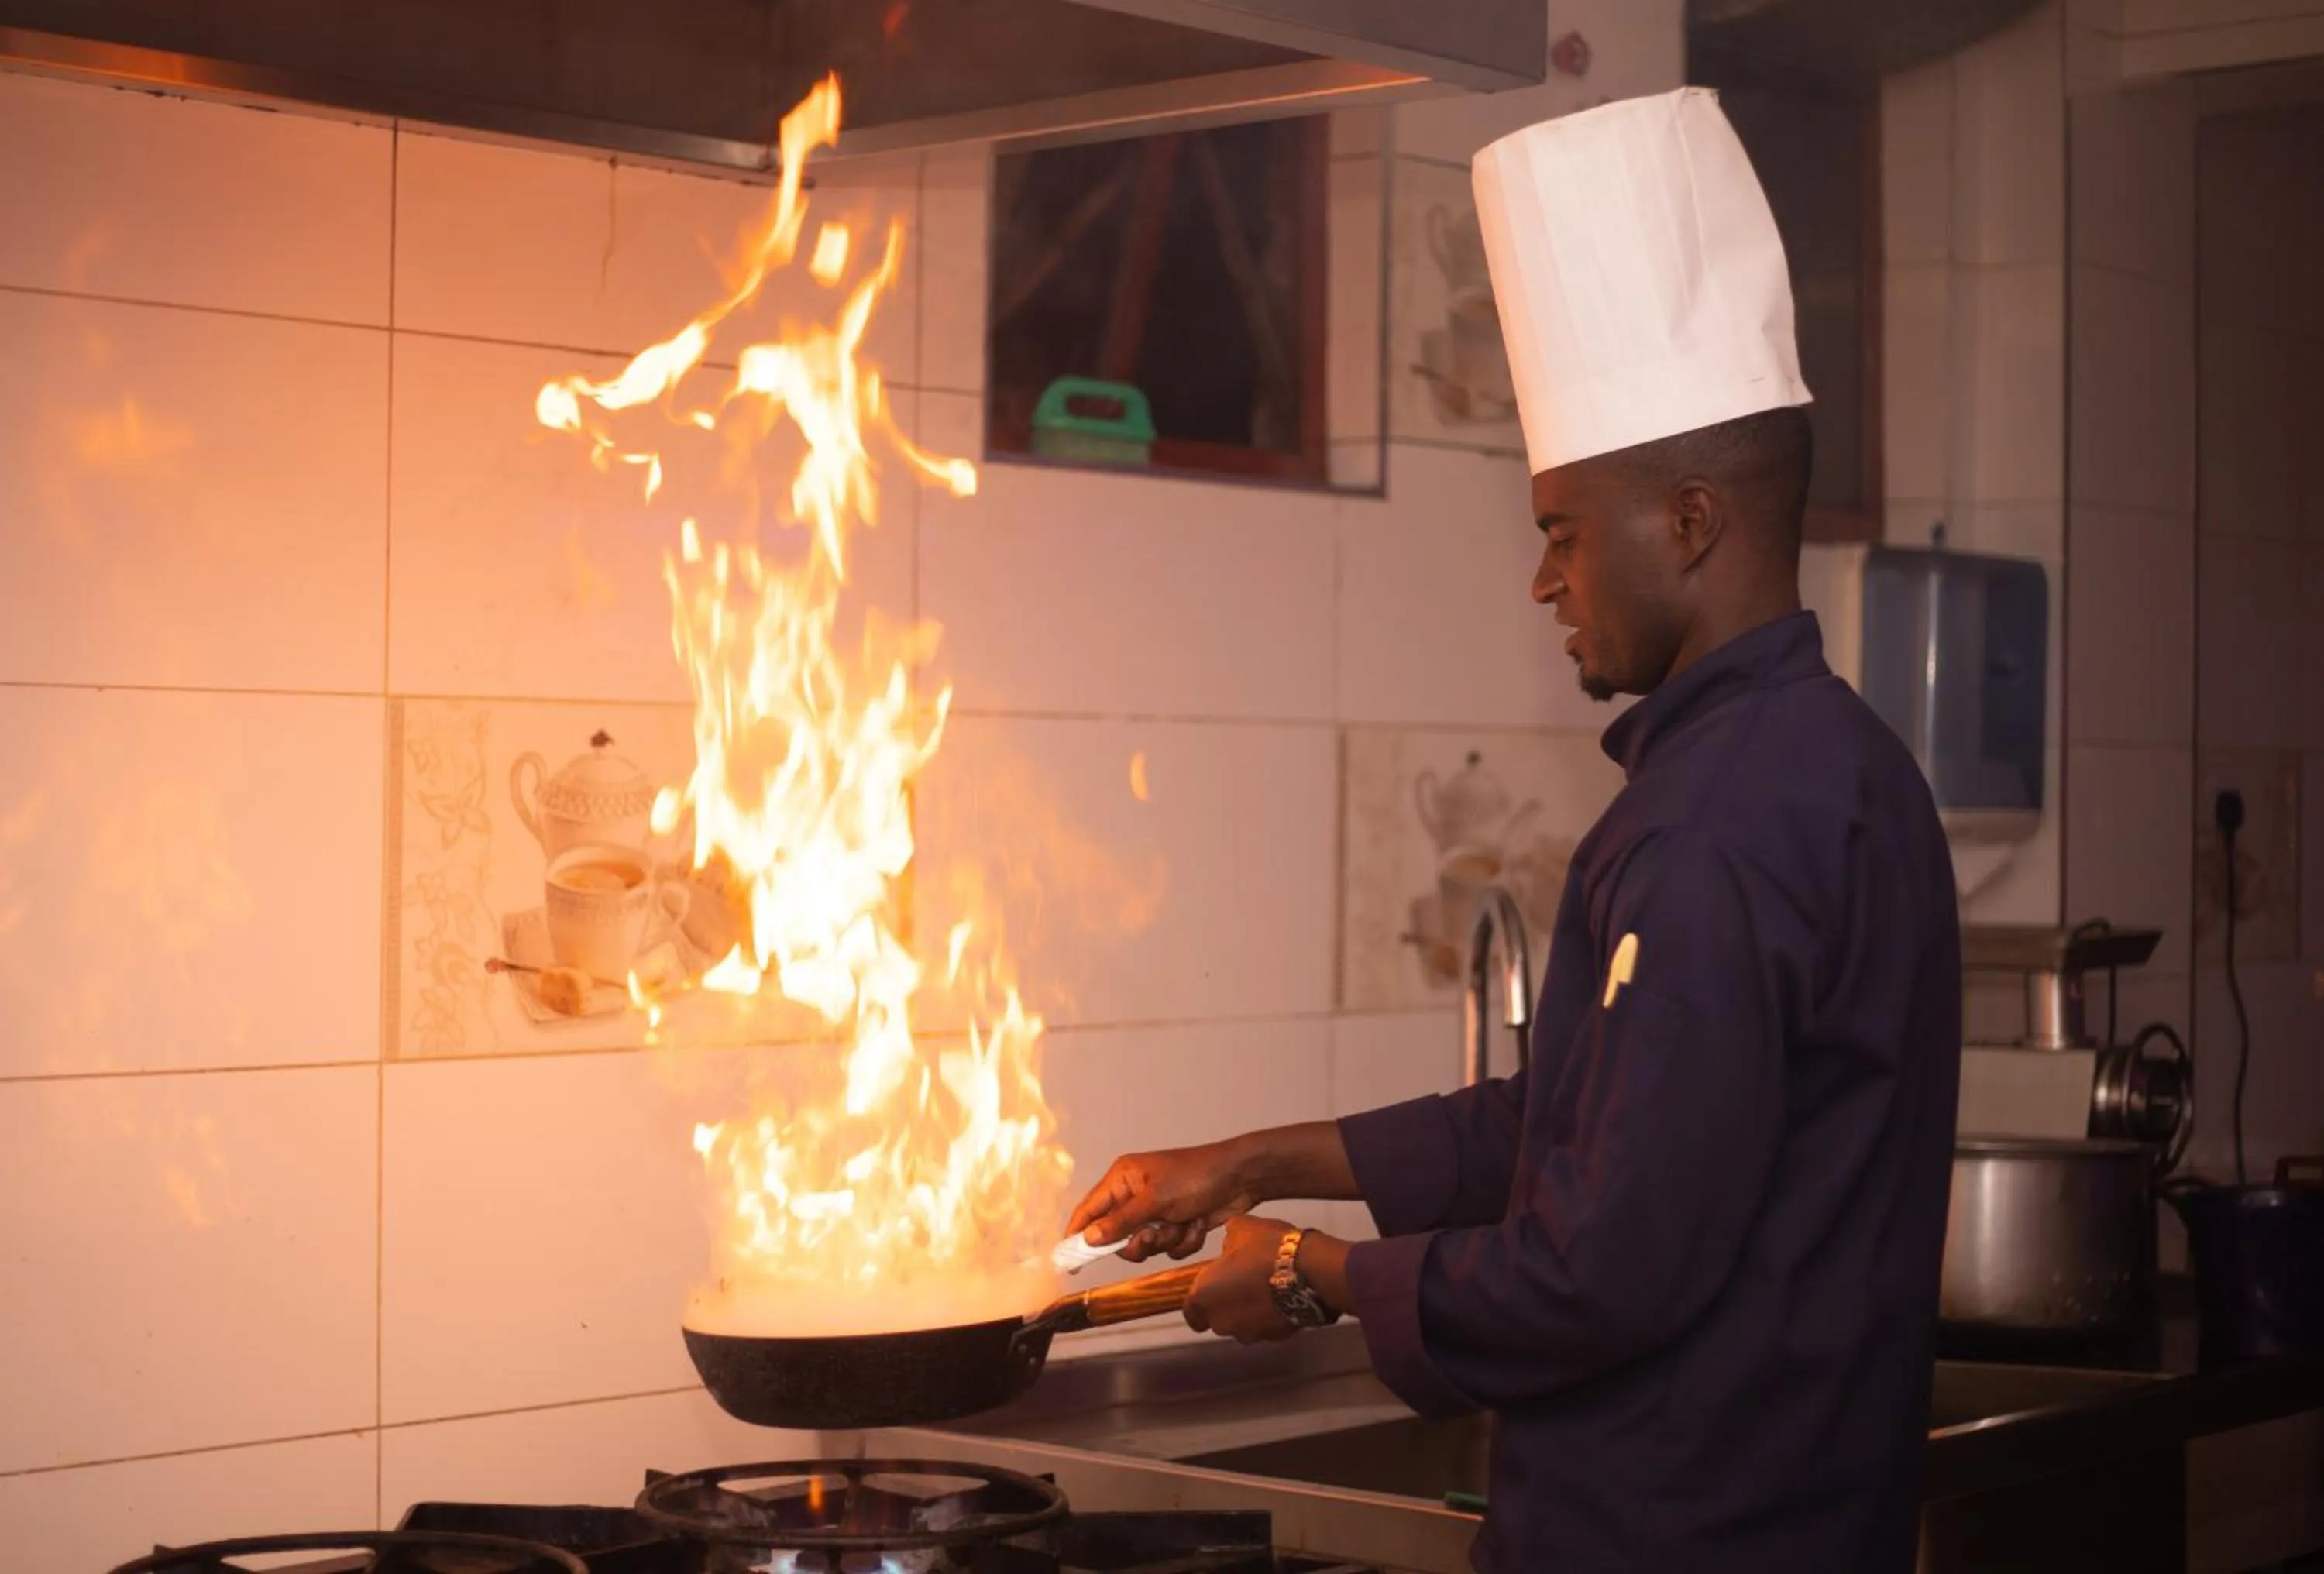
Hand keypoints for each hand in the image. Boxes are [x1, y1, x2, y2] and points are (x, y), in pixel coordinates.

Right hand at [1067, 1141, 1259, 1262]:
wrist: (1242, 1178)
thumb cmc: (1197, 1176)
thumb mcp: (1155, 1199)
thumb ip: (1121, 1221)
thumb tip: (1089, 1238)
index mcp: (1123, 1179)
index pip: (1089, 1210)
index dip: (1077, 1235)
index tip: (1068, 1262)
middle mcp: (1135, 1195)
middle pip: (1117, 1237)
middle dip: (1139, 1242)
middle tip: (1153, 1234)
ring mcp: (1157, 1212)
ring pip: (1146, 1246)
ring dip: (1166, 1240)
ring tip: (1183, 1223)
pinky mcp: (1177, 1224)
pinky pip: (1169, 1248)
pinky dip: (1185, 1240)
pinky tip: (1198, 1223)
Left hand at [1185, 1215, 1300, 1342]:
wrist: (1307, 1270)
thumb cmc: (1269, 1250)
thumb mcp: (1240, 1228)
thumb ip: (1227, 1240)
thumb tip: (1231, 1243)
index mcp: (1204, 1296)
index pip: (1191, 1312)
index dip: (1199, 1301)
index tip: (1209, 1290)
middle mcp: (1221, 1321)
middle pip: (1217, 1318)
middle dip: (1227, 1303)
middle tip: (1240, 1281)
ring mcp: (1248, 1332)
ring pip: (1241, 1324)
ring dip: (1248, 1310)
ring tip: (1263, 1286)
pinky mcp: (1273, 1338)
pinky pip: (1265, 1327)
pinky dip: (1269, 1315)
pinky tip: (1280, 1295)